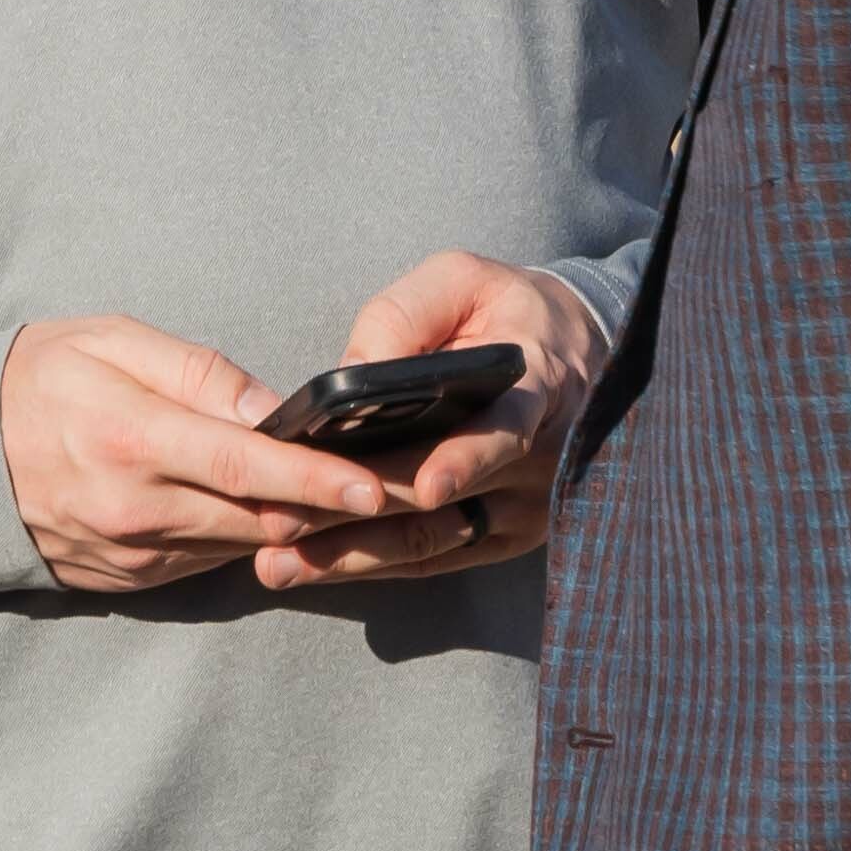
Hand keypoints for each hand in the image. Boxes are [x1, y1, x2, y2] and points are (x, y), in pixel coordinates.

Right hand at [0, 313, 400, 593]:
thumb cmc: (39, 379)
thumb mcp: (111, 342)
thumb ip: (197, 372)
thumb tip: (268, 406)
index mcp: (134, 438)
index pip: (246, 467)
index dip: (316, 479)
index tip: (373, 485)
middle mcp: (135, 508)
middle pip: (259, 519)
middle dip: (333, 508)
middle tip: (396, 490)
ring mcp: (131, 553)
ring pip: (242, 548)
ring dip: (299, 530)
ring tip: (353, 503)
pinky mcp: (128, 580)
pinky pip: (208, 563)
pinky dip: (248, 542)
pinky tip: (279, 517)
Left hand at [239, 252, 606, 596]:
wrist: (571, 353)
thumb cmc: (504, 310)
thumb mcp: (463, 282)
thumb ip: (406, 316)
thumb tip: (349, 370)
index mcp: (537, 389)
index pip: (505, 433)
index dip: (465, 460)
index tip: (427, 487)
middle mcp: (539, 461)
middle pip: (445, 501)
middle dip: (359, 515)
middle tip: (282, 522)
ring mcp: (524, 508)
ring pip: (430, 541)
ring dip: (350, 556)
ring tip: (279, 562)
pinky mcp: (502, 538)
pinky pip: (431, 559)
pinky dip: (369, 564)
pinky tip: (310, 568)